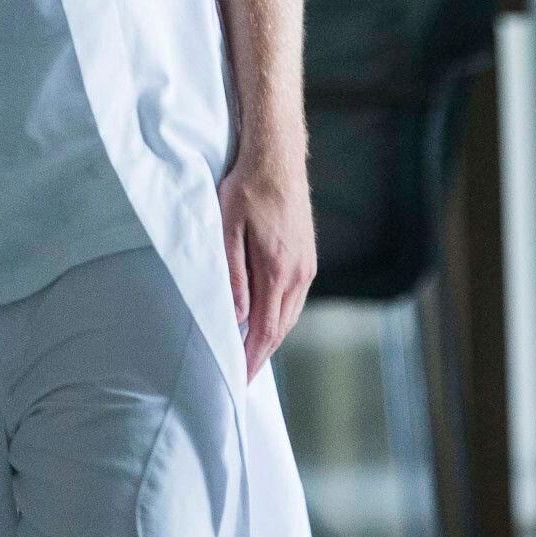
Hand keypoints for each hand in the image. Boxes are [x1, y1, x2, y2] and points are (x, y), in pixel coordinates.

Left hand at [219, 150, 316, 378]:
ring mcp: (307, 266)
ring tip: (251, 356)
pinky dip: (280, 318)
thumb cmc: (246, 188)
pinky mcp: (308, 258)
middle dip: (260, 355)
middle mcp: (298, 274)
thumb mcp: (227, 229)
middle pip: (279, 328)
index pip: (264, 329)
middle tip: (242, 377)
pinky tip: (267, 321)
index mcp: (277, 271)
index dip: (251, 358)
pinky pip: (294, 299)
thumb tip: (236, 316)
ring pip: (289, 315)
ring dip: (271, 338)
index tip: (238, 379)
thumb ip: (232, 275)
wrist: (277, 157)